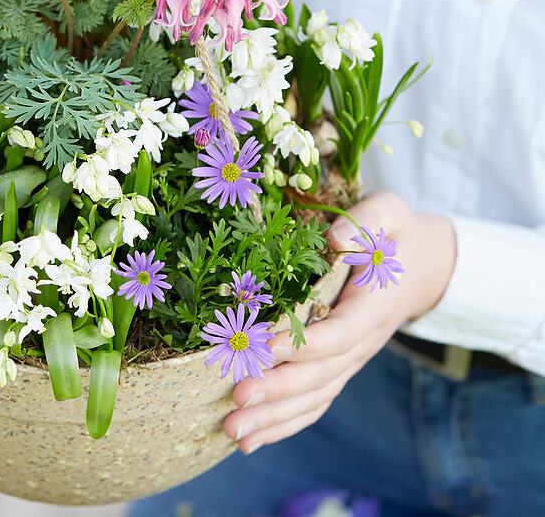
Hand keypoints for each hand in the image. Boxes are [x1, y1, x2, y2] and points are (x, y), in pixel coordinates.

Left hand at [224, 189, 455, 452]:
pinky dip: (282, 424)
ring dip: (273, 419)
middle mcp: (362, 343)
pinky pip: (313, 403)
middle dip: (277, 391)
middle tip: (236, 400)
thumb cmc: (395, 234)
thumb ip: (366, 221)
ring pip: (313, 399)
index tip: (264, 347)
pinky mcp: (337, 368)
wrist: (421, 266)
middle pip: (320, 376)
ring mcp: (350, 361)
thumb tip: (335, 237)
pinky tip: (249, 440)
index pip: (339, 334)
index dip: (303, 344)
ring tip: (232, 432)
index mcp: (373, 307)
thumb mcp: (388, 213)